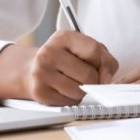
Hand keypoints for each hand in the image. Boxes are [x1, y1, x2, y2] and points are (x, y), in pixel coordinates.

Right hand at [0, 30, 118, 105]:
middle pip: (88, 75)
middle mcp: (49, 52)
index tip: (102, 70)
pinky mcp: (40, 92)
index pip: (94, 51)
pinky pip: (68, 102)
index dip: (103, 64)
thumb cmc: (65, 58)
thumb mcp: (84, 49)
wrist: (33, 69)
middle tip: (85, 77)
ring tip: (73, 82)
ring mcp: (42, 73)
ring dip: (82, 91)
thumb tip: (106, 80)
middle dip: (93, 81)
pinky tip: (63, 89)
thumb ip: (104, 60)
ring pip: (79, 92)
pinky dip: (71, 99)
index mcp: (64, 37)